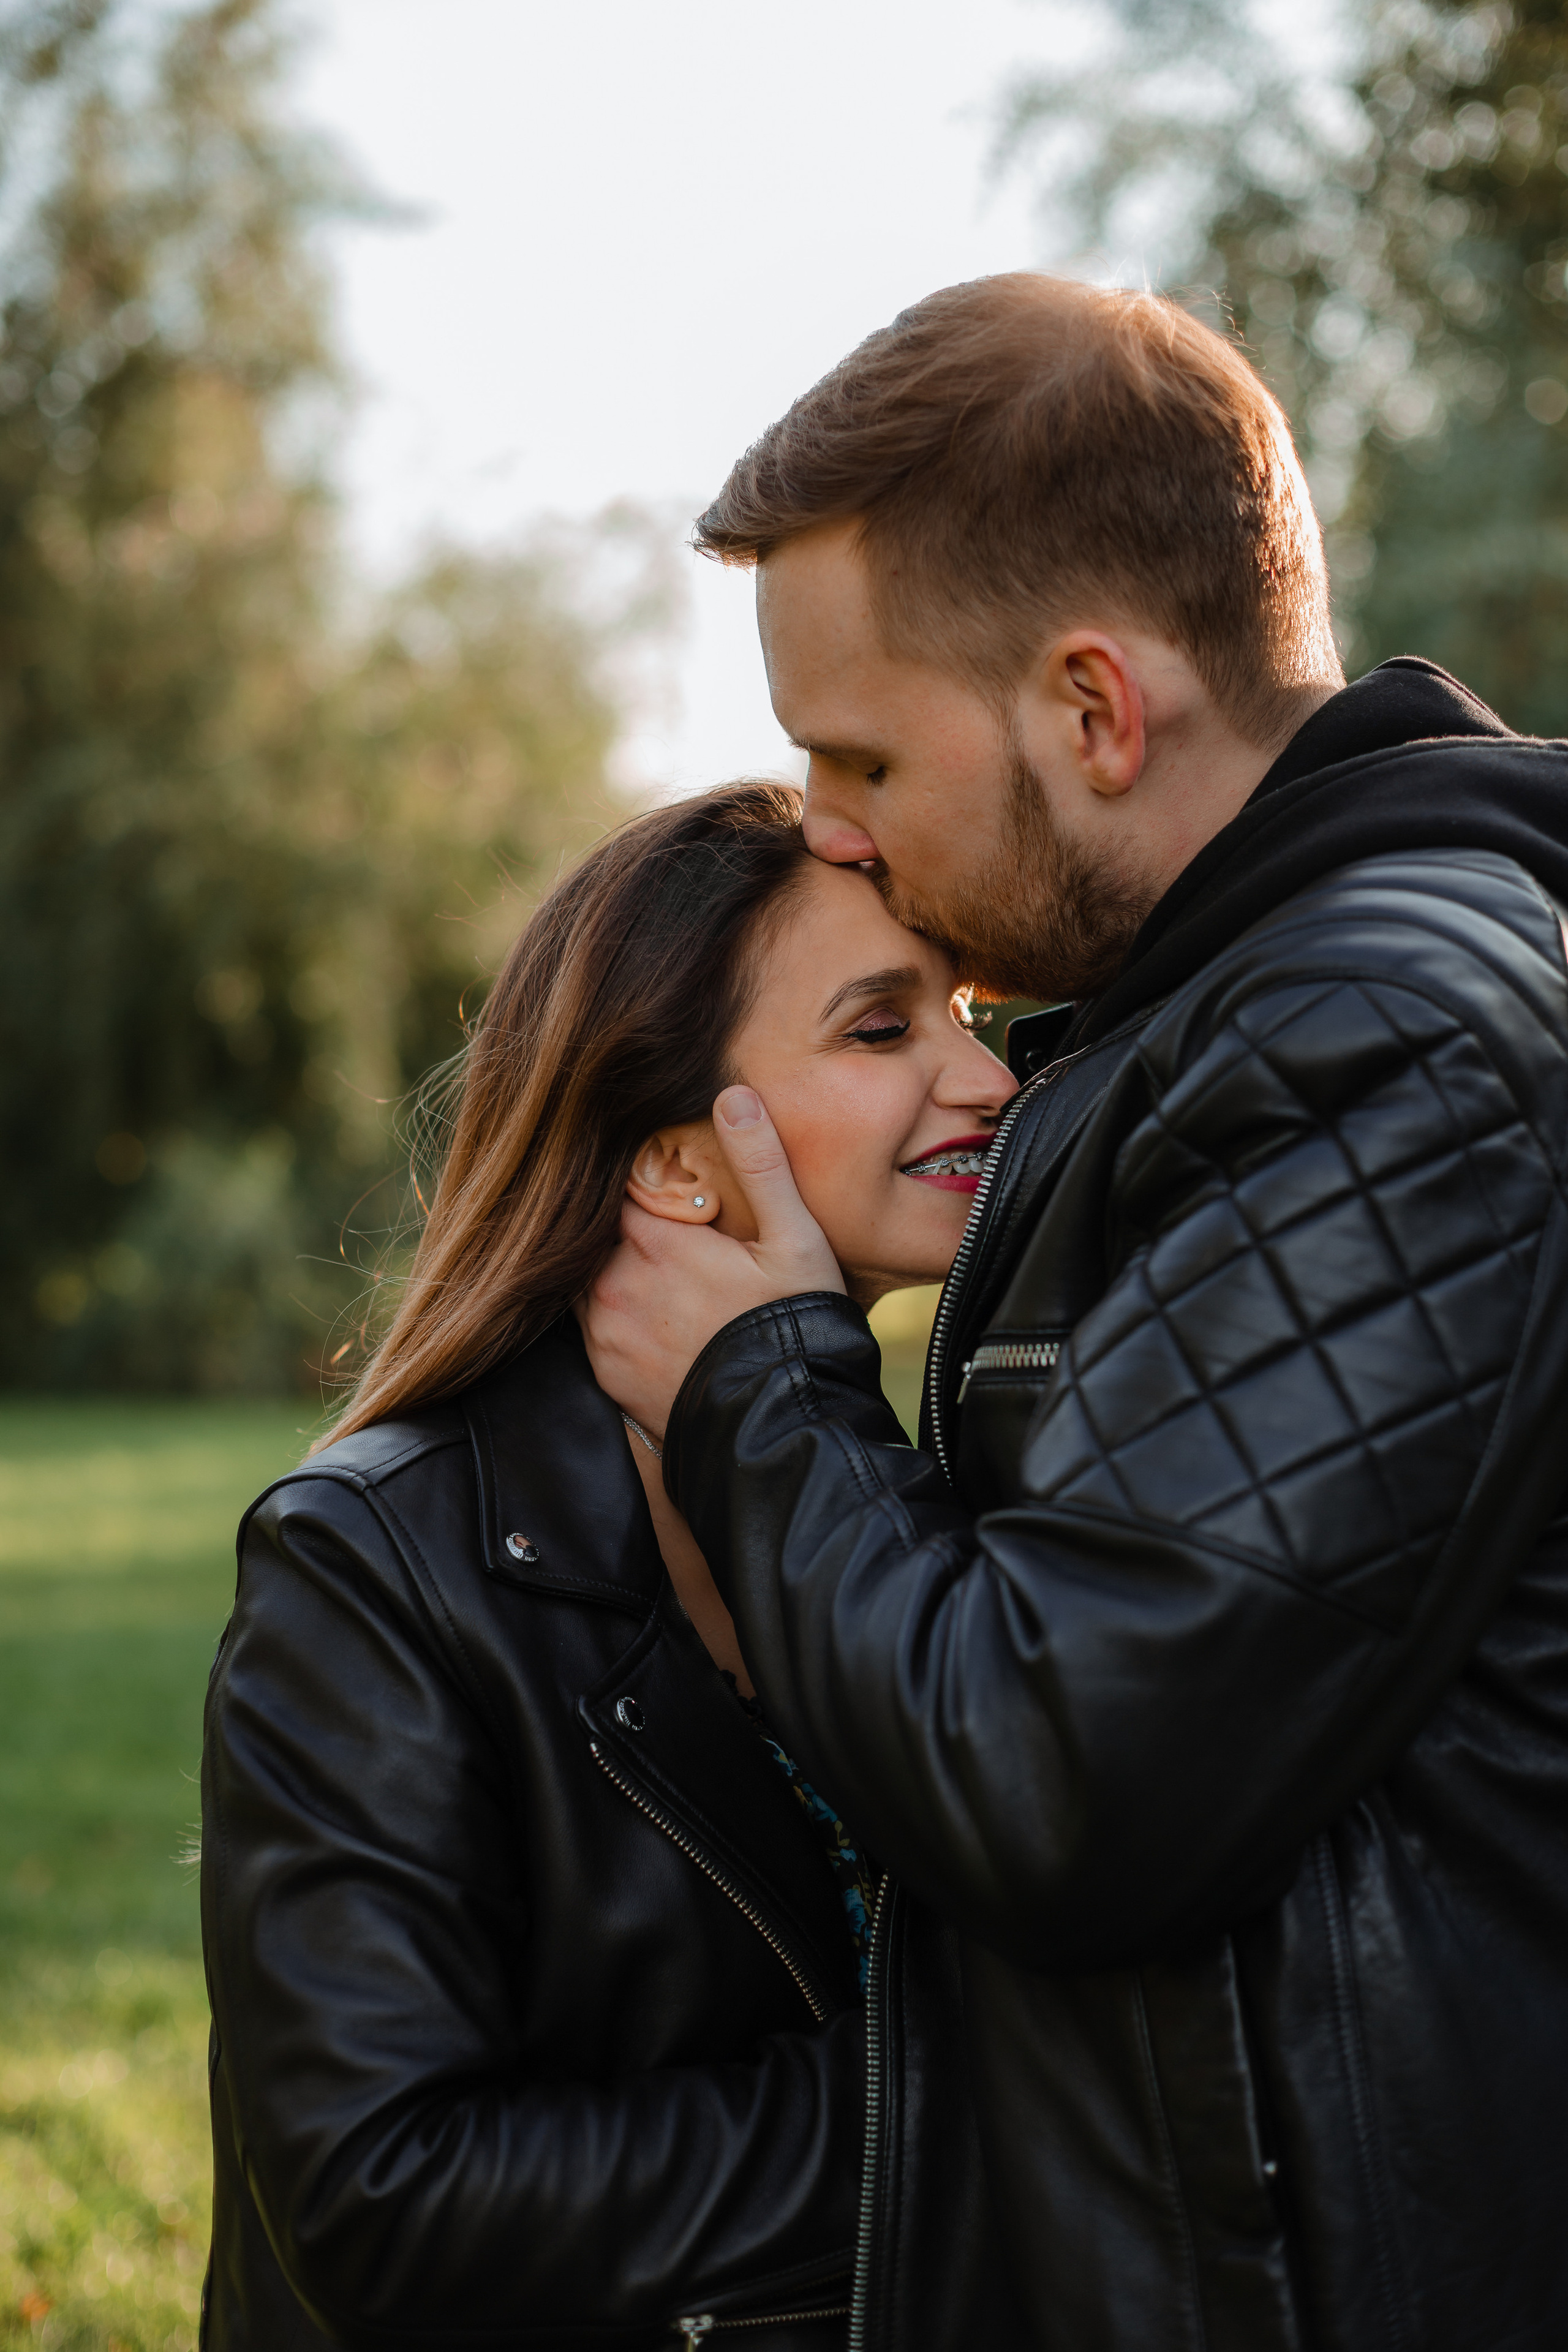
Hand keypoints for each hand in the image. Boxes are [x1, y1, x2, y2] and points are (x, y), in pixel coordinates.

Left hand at [581, 1086, 843, 1437]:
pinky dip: (607, 1309)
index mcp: (656, 1241)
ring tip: (650, 1265)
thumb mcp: (794, 1237)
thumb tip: (733, 1093)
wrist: (779, 1428)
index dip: (637, 1176)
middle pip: (597, 1229)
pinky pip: (586, 1323)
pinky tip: (645, 1310)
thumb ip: (760, 1163)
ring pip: (584, 1274)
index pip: (618, 1183)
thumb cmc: (794, 1326)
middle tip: (658, 1221)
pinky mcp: (605, 1372)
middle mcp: (616, 1283)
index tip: (659, 1176)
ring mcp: (605, 1331)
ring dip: (609, 1264)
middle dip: (621, 1221)